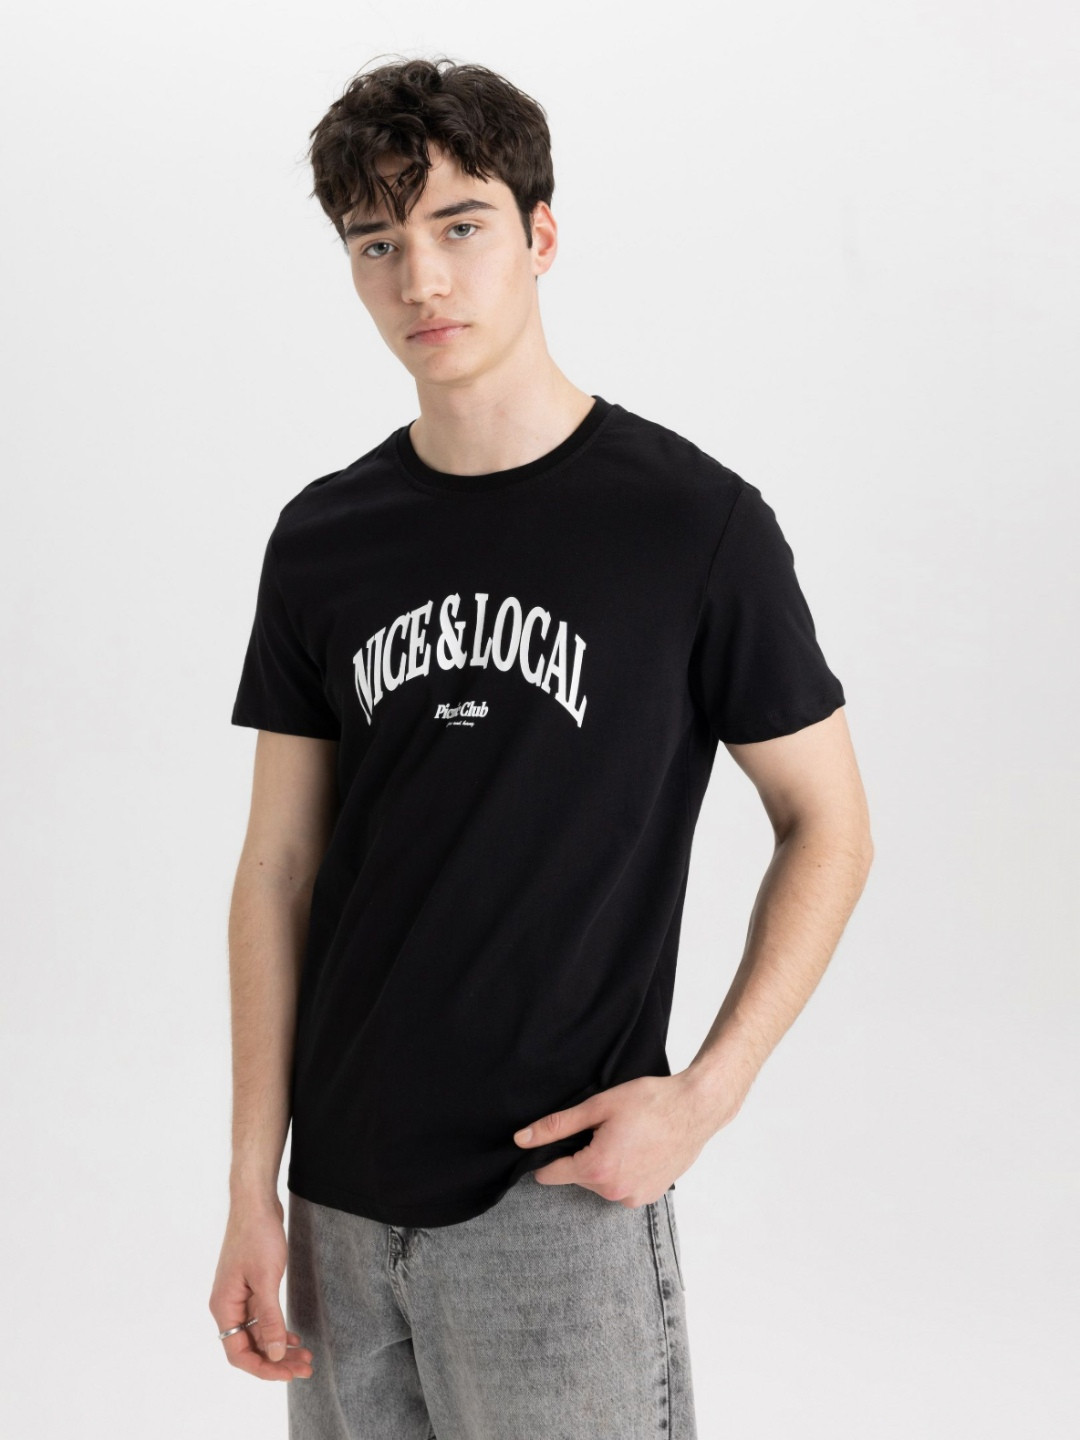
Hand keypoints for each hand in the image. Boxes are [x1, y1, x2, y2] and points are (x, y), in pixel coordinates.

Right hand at [209, 1198, 313, 1381]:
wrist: (256, 1203)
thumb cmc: (257, 1236)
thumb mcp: (266, 1280)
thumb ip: (269, 1319)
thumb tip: (273, 1354)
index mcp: (224, 1307)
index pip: (239, 1353)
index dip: (263, 1368)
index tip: (289, 1374)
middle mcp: (228, 1306)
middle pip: (250, 1347)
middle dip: (276, 1361)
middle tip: (306, 1368)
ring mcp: (239, 1297)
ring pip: (258, 1334)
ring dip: (279, 1347)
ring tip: (305, 1357)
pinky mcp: (251, 1288)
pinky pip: (262, 1319)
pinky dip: (277, 1330)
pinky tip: (293, 1337)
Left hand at [512, 1070, 737, 1207]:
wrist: (695, 1108)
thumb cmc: (650, 1101)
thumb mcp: (598, 1106)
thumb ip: (556, 1126)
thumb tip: (521, 1140)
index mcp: (597, 1169)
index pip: (550, 1174)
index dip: (548, 1154)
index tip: (560, 1138)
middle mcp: (613, 1192)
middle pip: (576, 1176)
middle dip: (582, 1154)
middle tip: (605, 1128)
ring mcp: (633, 1198)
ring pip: (599, 1182)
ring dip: (603, 1163)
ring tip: (625, 1136)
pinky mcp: (649, 1197)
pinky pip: (621, 1187)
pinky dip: (623, 1171)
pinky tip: (638, 1148)